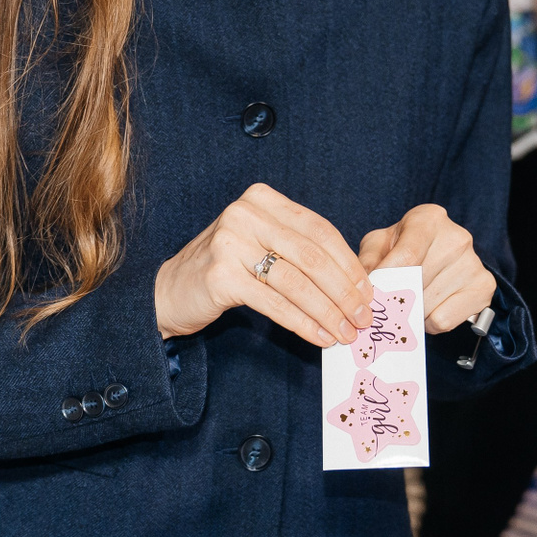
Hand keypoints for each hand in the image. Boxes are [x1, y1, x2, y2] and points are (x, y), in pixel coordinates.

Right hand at [156, 183, 372, 348]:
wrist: (167, 291)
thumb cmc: (225, 269)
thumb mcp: (261, 244)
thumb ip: (299, 250)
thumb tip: (355, 282)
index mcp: (263, 199)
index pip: (319, 229)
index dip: (349, 263)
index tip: (369, 291)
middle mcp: (246, 213)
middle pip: (312, 255)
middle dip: (344, 291)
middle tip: (364, 317)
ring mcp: (230, 242)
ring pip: (296, 281)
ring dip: (328, 311)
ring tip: (346, 333)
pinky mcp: (220, 276)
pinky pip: (274, 302)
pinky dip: (302, 322)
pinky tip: (319, 336)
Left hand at [358, 203, 495, 333]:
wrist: (442, 253)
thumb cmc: (406, 246)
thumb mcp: (380, 244)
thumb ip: (367, 261)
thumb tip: (365, 286)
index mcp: (429, 219)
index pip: (407, 256)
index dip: (387, 280)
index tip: (373, 295)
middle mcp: (456, 238)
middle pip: (416, 284)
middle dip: (396, 297)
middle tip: (389, 298)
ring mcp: (473, 263)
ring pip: (427, 305)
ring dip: (412, 310)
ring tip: (412, 298)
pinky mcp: (484, 287)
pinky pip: (443, 320)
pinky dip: (430, 322)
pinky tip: (429, 307)